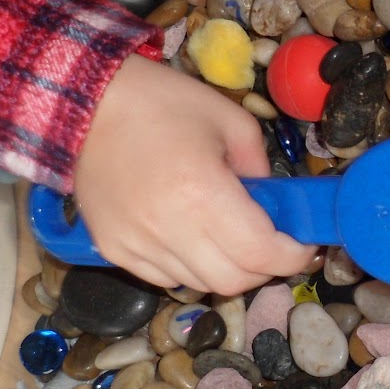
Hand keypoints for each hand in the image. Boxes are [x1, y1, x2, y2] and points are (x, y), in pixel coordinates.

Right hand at [73, 55, 315, 293]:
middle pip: (233, 281)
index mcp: (203, 194)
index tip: (304, 246)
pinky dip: (189, 268)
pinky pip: (163, 279)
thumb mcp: (231, 121)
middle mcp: (168, 229)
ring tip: (231, 241)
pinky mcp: (112, 249)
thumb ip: (260, 167)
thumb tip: (273, 202)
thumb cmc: (162, 103)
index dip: (292, 258)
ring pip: (199, 285)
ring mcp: (136, 245)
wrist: (85, 103)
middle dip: (264, 269)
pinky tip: (192, 239)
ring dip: (226, 270)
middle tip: (273, 246)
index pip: (260, 254)